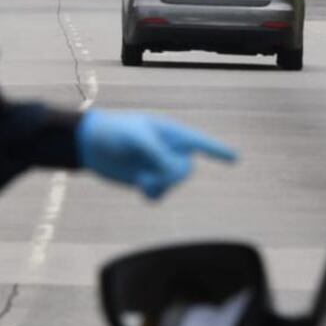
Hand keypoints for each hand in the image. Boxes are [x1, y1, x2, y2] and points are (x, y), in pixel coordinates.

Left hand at [77, 110, 236, 198]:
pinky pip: (161, 194)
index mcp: (170, 132)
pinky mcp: (146, 179)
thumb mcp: (135, 139)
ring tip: (141, 180)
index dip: (218, 150)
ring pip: (174, 183)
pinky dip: (154, 194)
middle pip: (185, 170)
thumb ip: (157, 154)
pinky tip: (143, 191)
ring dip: (160, 185)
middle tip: (148, 174)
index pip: (199, 142)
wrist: (90, 143)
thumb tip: (174, 172)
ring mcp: (158, 165)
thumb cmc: (113, 132)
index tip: (235, 158)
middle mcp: (168, 149)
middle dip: (170, 176)